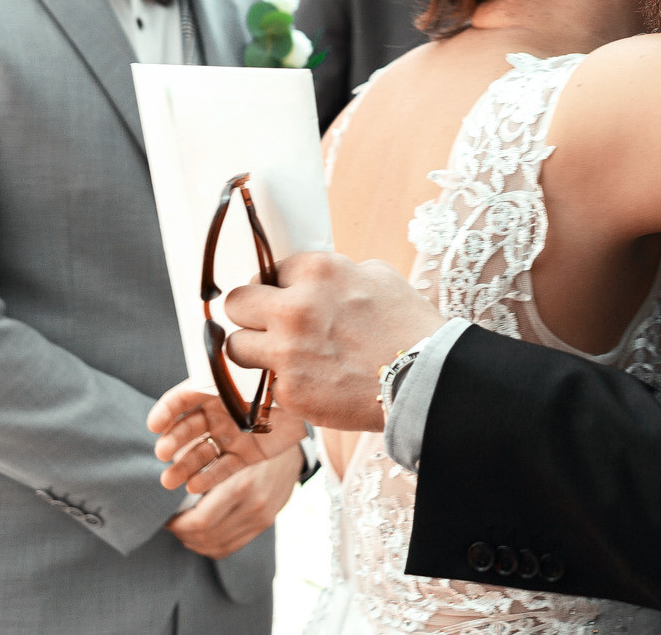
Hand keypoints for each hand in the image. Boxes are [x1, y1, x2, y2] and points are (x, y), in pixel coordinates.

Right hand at [147, 379, 305, 493]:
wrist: (313, 399)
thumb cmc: (283, 379)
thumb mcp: (259, 371)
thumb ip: (237, 369)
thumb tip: (221, 355)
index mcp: (217, 388)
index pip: (184, 397)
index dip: (166, 410)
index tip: (153, 424)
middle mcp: (218, 413)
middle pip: (187, 428)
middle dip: (172, 441)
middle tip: (162, 453)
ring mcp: (229, 435)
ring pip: (200, 452)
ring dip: (183, 466)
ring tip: (169, 481)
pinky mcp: (245, 455)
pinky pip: (223, 468)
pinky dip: (208, 477)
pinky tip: (195, 485)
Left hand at [164, 444, 299, 558]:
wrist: (293, 449)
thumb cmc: (252, 444)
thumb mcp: (226, 448)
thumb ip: (199, 467)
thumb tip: (168, 482)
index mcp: (241, 485)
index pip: (200, 520)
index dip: (177, 524)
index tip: (165, 516)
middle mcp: (253, 505)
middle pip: (206, 536)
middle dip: (182, 533)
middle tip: (170, 523)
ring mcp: (262, 517)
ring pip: (216, 545)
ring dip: (194, 542)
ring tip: (183, 529)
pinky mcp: (265, 523)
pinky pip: (231, 547)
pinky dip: (210, 547)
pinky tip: (201, 536)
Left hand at [222, 252, 443, 431]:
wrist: (426, 379)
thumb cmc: (409, 326)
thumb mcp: (379, 276)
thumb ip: (339, 272)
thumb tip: (315, 278)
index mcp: (318, 271)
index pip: (270, 270)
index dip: (280, 287)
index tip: (288, 299)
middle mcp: (295, 307)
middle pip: (237, 302)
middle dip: (251, 313)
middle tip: (268, 325)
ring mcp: (287, 351)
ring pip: (235, 346)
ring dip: (255, 350)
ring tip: (281, 357)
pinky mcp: (288, 390)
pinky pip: (265, 384)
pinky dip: (284, 384)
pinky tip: (311, 382)